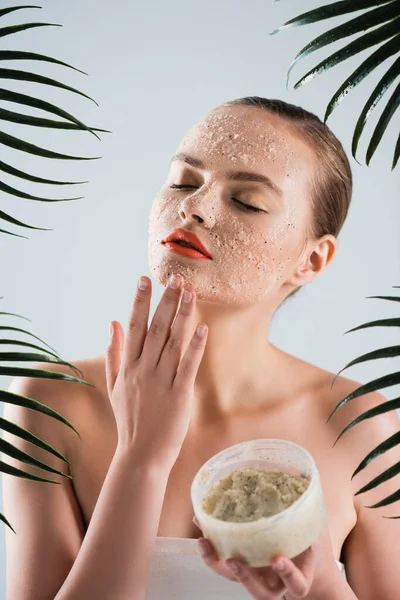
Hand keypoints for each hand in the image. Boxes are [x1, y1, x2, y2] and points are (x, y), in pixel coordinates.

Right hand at [105, 273, 207, 470]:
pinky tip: (203, 328)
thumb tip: (111, 322)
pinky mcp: (179, 395)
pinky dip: (195, 346)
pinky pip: (188, 366)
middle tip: (176, 278)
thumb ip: (114, 353)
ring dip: (182, 316)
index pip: (134, 326)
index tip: (144, 279)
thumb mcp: (114, 386)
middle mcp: (143, 370)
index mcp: (128, 366)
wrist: (140, 455)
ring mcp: (160, 382)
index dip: (139, 301)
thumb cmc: (129, 420)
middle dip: (166, 301)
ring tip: (190, 292)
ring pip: (172, 342)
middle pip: (155, 328)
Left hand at [193, 516, 337, 598]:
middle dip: (244, 577)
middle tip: (233, 560)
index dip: (288, 574)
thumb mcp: (313, 528)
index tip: (278, 559)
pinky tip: (201, 522)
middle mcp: (274, 581)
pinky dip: (210, 545)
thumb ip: (308, 510)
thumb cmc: (307, 542)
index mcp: (297, 576)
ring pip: (234, 579)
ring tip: (205, 542)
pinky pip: (222, 561)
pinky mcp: (239, 565)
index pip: (296, 584)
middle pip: (259, 591)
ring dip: (216, 563)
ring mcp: (255, 575)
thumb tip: (304, 477)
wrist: (301, 560)